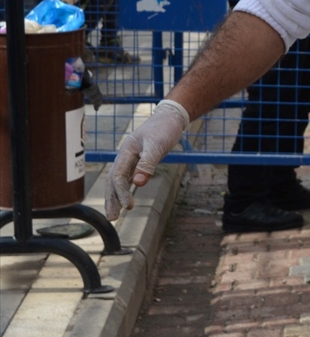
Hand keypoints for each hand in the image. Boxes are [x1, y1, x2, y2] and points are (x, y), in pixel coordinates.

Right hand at [105, 99, 189, 219]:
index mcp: (126, 151)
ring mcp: (130, 159)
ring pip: (118, 181)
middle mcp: (125, 156)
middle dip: (112, 199)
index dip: (122, 192)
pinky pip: (127, 178)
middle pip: (113, 181)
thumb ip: (148, 163)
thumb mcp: (158, 145)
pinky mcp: (138, 162)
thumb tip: (138, 183)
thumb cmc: (164, 129)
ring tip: (115, 214)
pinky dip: (124, 190)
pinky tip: (124, 201)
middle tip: (113, 218)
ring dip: (116, 197)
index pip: (118, 176)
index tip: (128, 207)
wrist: (170, 118)